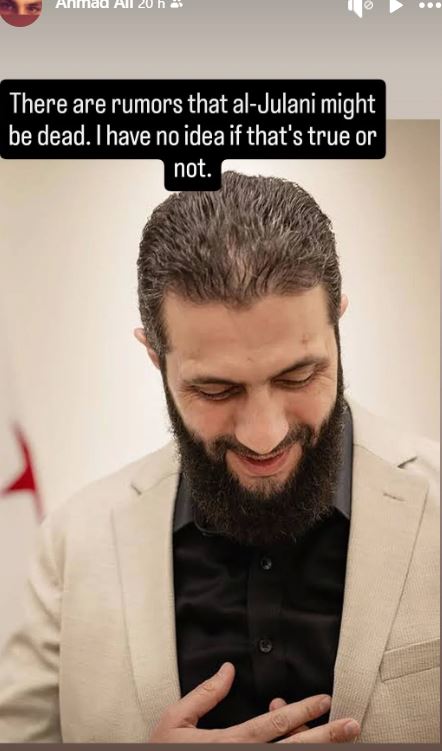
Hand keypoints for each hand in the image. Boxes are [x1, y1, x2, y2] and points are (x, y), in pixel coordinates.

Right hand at [148, 662, 360, 742]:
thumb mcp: (176, 721)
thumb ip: (204, 695)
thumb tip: (228, 669)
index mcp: (228, 744)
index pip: (273, 726)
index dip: (301, 711)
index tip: (324, 699)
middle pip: (294, 750)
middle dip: (326, 737)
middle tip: (352, 724)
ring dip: (318, 750)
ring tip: (345, 739)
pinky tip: (312, 750)